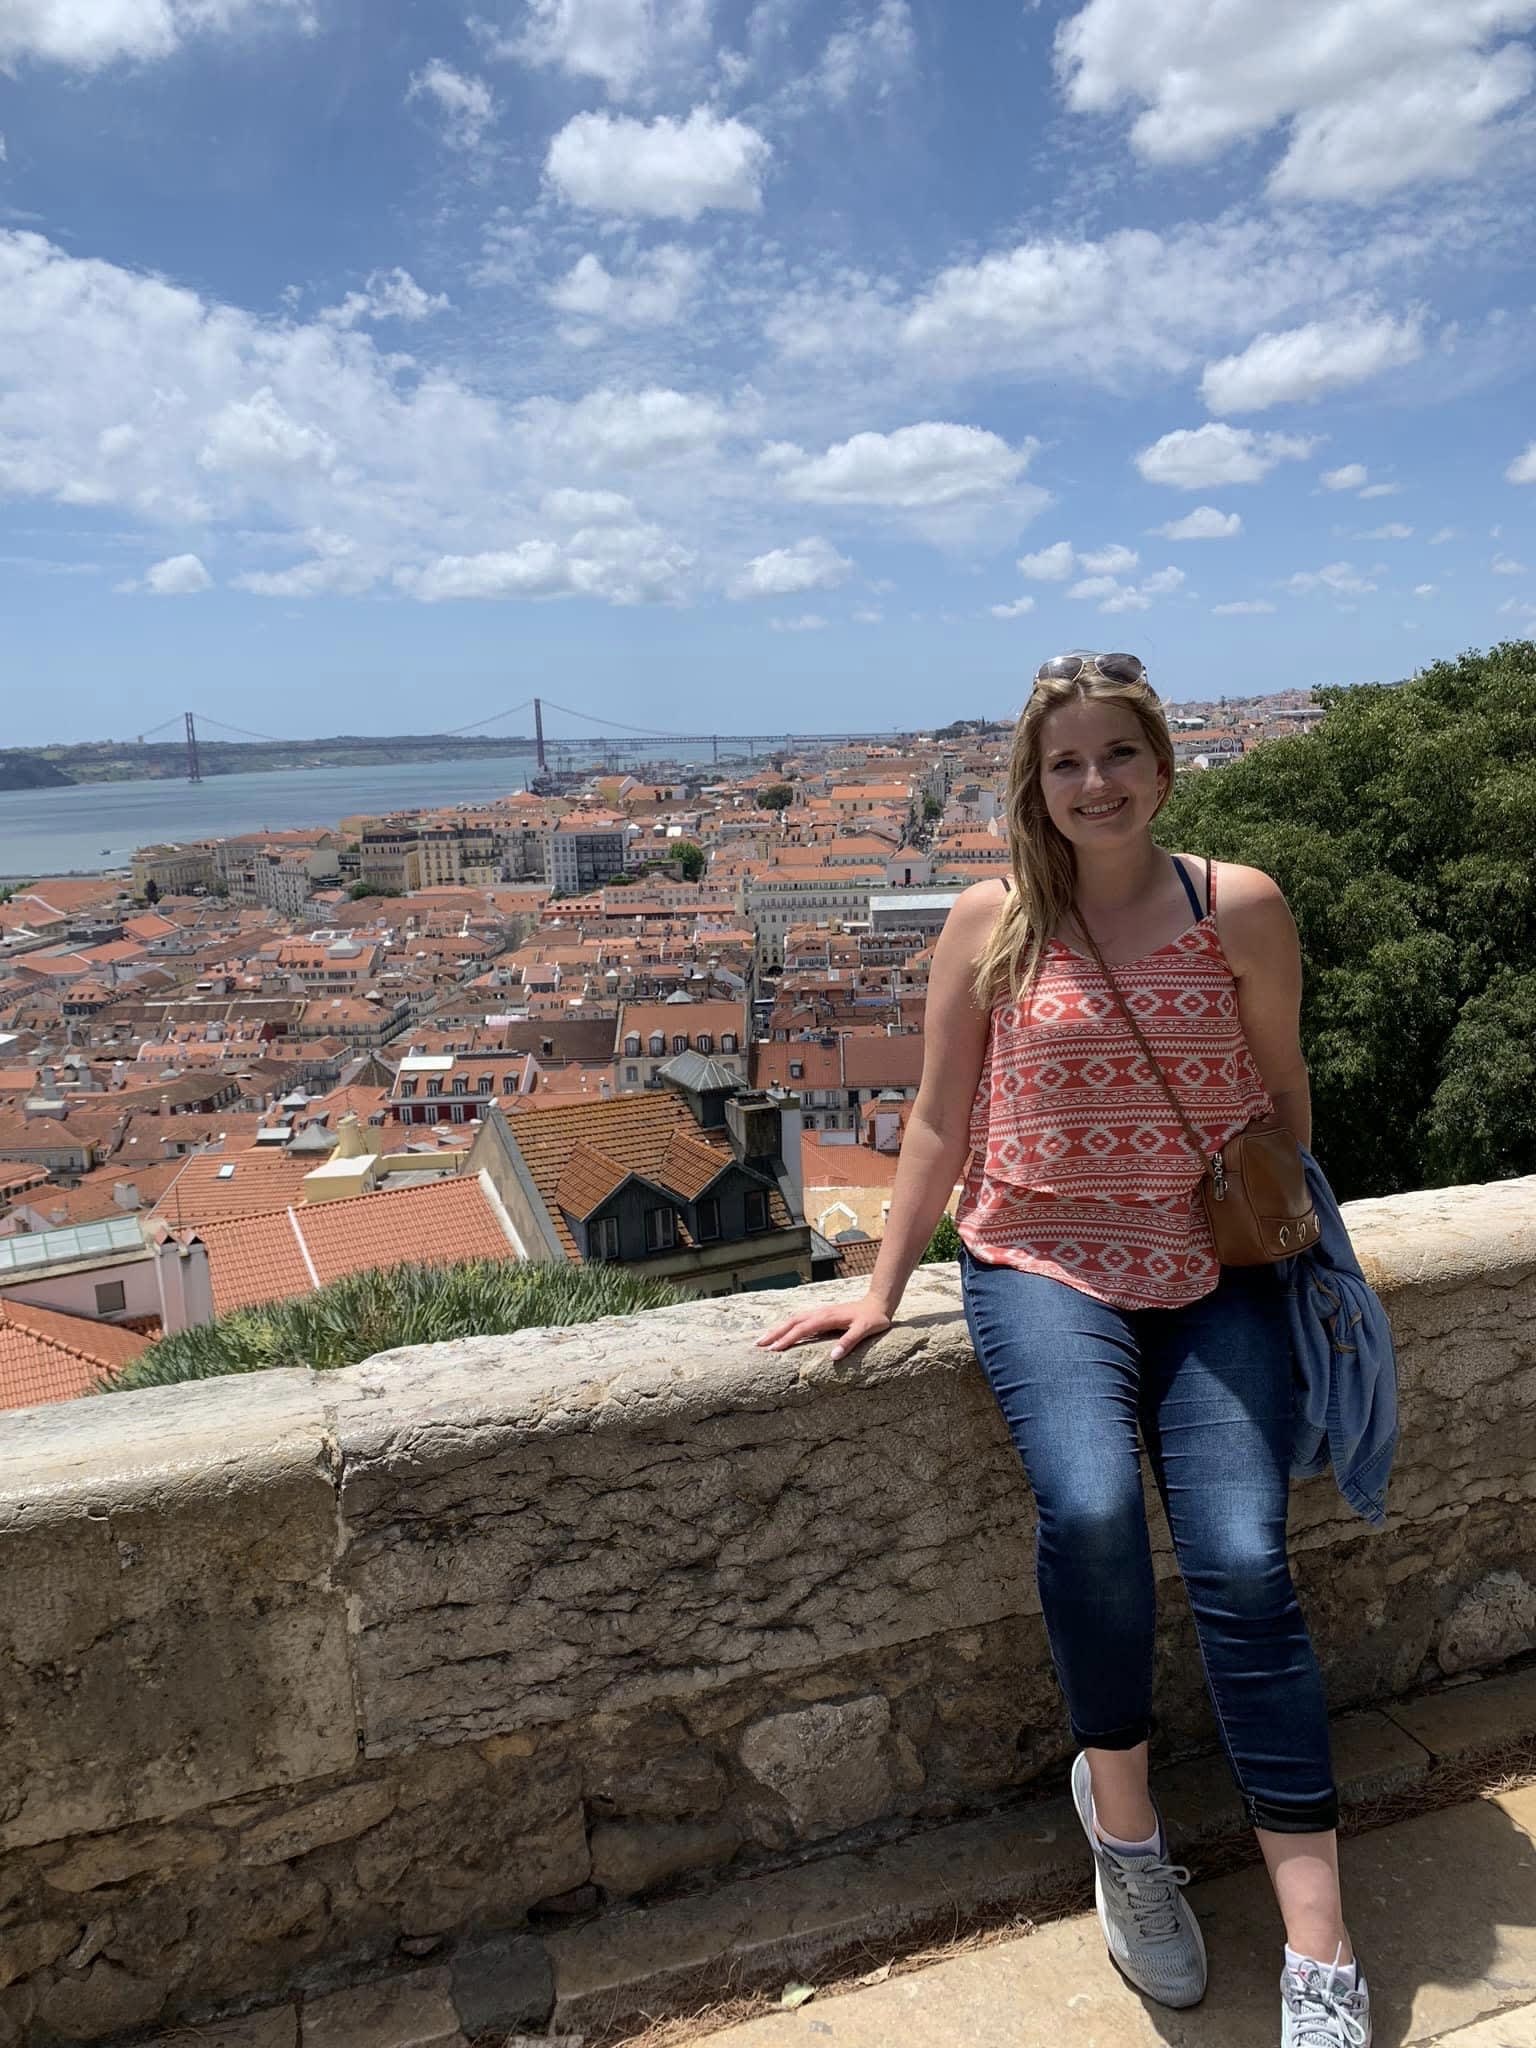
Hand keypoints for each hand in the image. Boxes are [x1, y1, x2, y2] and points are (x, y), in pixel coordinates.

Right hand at [755, 1295, 893, 1360]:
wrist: (878, 1303)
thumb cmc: (873, 1318)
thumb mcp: (865, 1330)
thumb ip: (849, 1341)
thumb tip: (833, 1356)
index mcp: (827, 1317)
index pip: (802, 1329)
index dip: (787, 1339)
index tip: (773, 1350)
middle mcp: (820, 1313)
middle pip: (791, 1322)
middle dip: (774, 1333)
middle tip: (758, 1345)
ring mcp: (820, 1313)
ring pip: (793, 1319)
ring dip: (778, 1328)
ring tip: (763, 1340)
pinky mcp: (822, 1315)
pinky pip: (799, 1320)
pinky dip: (787, 1326)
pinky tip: (782, 1333)